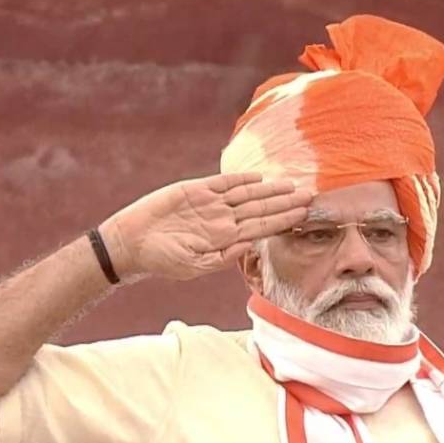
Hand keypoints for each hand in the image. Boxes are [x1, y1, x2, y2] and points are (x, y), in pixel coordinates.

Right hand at [98, 173, 310, 281]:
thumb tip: (249, 244)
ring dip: (270, 190)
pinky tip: (259, 177)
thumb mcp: (194, 265)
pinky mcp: (196, 190)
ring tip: (292, 184)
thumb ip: (223, 256)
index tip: (304, 214)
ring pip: (247, 194)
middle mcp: (223, 220)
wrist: (133, 243)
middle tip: (310, 195)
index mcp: (226, 239)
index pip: (262, 228)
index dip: (283, 220)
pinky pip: (222, 183)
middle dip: (285, 203)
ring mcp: (211, 204)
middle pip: (261, 209)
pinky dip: (240, 179)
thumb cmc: (162, 260)